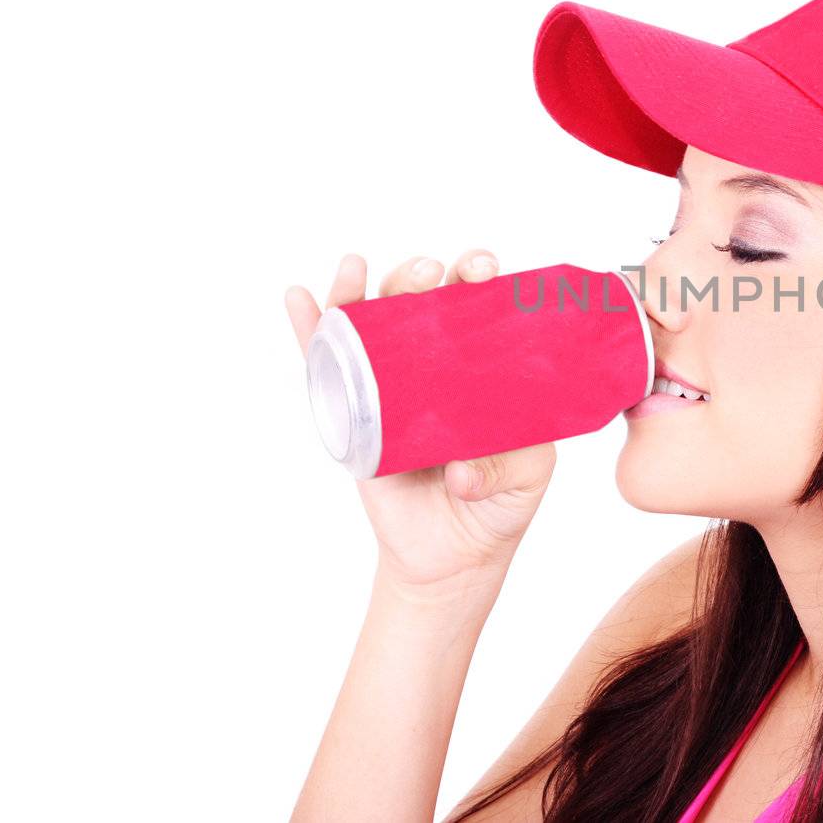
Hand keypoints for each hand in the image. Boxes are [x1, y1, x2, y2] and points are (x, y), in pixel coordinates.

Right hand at [285, 250, 557, 591]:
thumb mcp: (523, 478)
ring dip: (361, 289)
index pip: (479, 306)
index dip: (478, 277)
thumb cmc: (500, 502)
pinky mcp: (353, 413)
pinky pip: (325, 365)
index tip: (482, 271)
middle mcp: (436, 364)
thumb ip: (503, 466)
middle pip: (421, 302)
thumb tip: (459, 472)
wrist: (453, 555)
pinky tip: (299, 298)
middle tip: (430, 272)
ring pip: (371, 323)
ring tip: (357, 267)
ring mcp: (390, 384)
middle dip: (422, 275)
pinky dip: (309, 329)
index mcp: (483, 366)